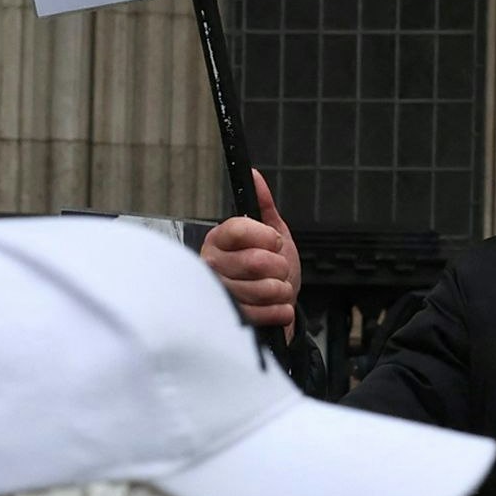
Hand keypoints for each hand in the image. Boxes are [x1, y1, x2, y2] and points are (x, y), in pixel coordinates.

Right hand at [203, 171, 300, 333]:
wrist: (279, 305)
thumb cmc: (271, 269)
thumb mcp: (273, 233)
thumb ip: (264, 206)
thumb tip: (254, 176)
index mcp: (218, 240)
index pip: (238, 230)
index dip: (266, 236)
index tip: (275, 242)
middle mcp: (213, 265)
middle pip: (255, 261)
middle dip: (280, 266)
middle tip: (277, 269)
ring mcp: (221, 294)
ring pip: (263, 289)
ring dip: (282, 289)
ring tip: (276, 288)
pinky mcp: (233, 319)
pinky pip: (266, 313)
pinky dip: (281, 310)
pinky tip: (276, 305)